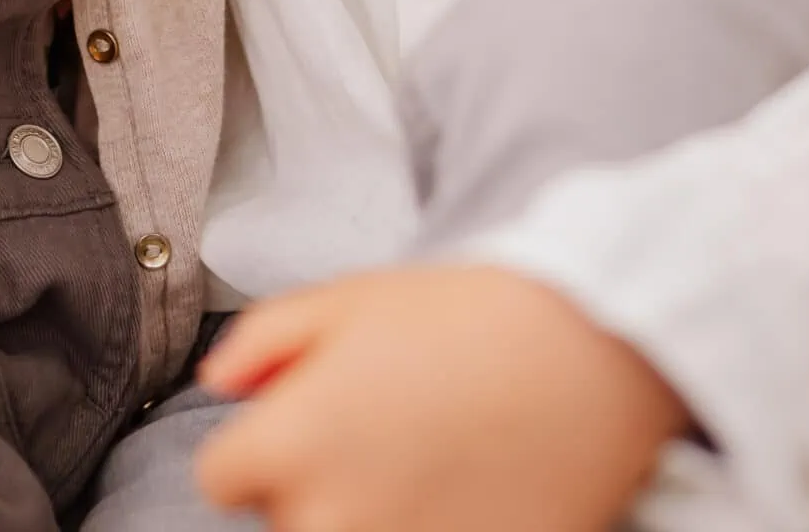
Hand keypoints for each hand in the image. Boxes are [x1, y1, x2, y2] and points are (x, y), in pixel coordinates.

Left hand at [195, 264, 687, 531]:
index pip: (221, 480)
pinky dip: (428, 531)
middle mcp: (332, 522)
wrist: (588, 353)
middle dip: (314, 489)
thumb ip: (262, 341)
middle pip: (287, 524)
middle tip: (379, 438)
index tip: (308, 420)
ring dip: (365, 518)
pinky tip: (461, 496)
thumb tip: (220, 384)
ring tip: (423, 470)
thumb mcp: (347, 299)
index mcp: (292, 445)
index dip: (259, 445)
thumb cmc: (465, 316)